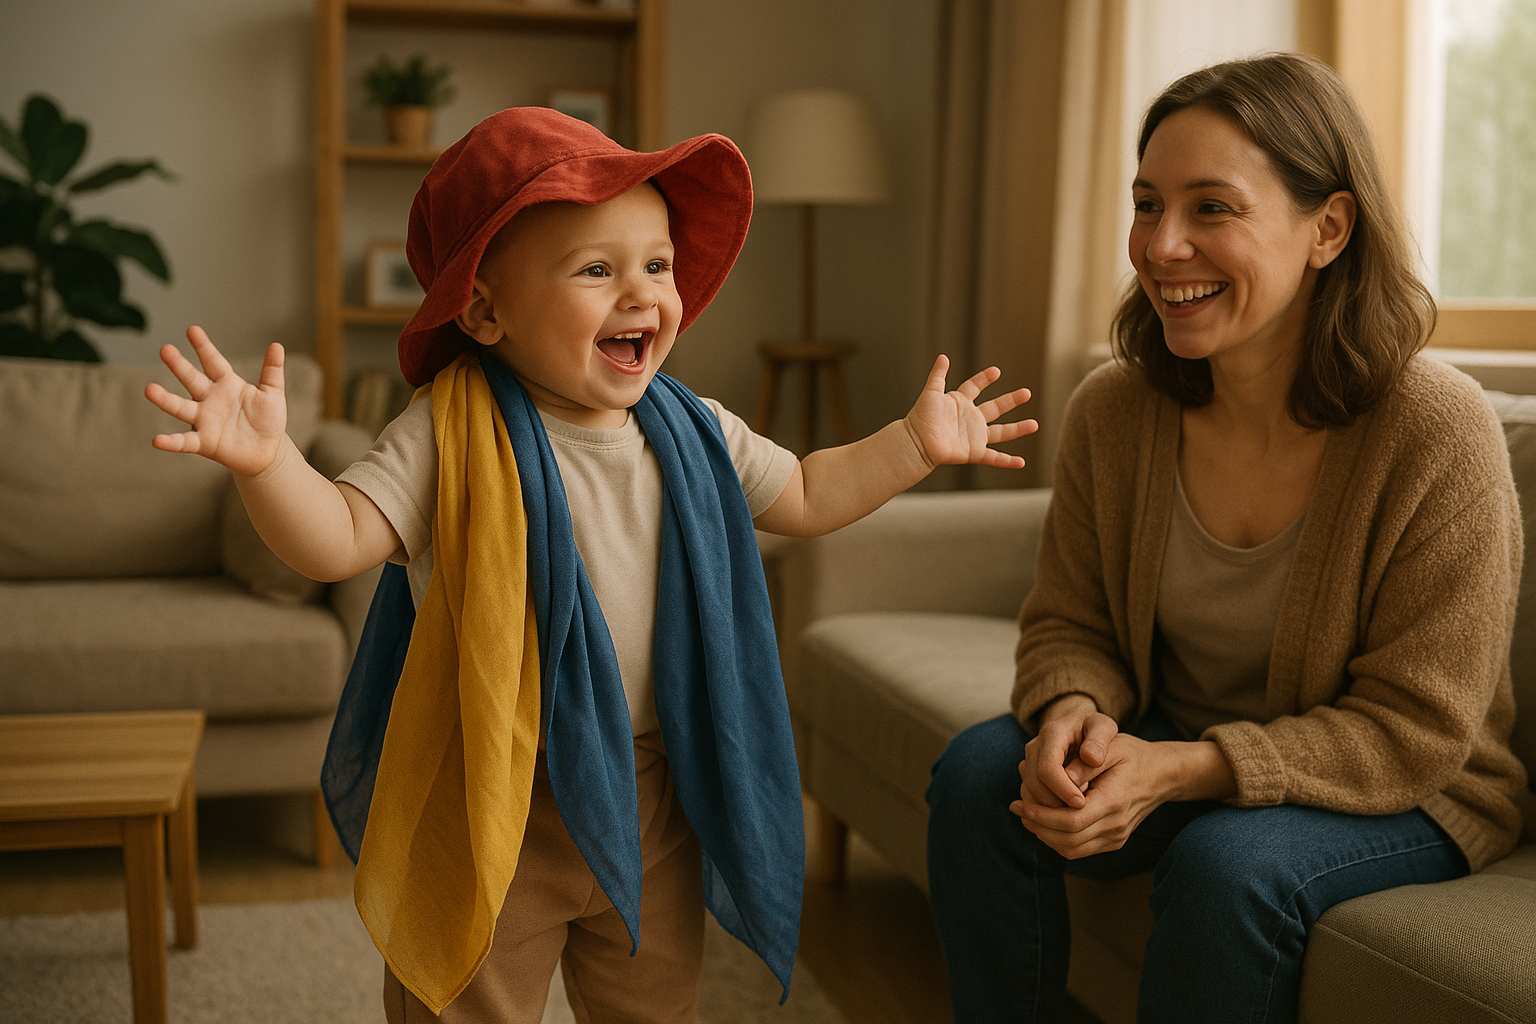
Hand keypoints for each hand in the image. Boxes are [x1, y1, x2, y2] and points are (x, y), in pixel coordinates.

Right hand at [145, 327, 287, 476]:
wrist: (267, 451)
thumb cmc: (267, 420)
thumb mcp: (272, 393)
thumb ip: (272, 370)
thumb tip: (277, 345)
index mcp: (227, 384)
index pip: (213, 361)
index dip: (203, 347)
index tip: (192, 330)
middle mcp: (210, 399)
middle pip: (192, 379)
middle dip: (179, 365)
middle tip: (165, 349)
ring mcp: (204, 420)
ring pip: (181, 407)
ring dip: (165, 400)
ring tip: (149, 390)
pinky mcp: (204, 442)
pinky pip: (184, 441)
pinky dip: (171, 442)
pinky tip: (157, 440)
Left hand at [903, 354, 1036, 469]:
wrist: (916, 442)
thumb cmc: (920, 418)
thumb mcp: (930, 393)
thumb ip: (938, 375)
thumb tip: (943, 357)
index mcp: (959, 403)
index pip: (974, 387)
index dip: (984, 379)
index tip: (996, 372)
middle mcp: (970, 419)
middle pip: (995, 408)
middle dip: (1011, 401)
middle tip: (1027, 393)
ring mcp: (974, 436)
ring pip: (1001, 432)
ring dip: (1018, 429)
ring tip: (1034, 424)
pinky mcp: (974, 452)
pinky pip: (994, 457)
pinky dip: (1007, 461)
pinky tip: (1021, 463)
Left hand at [1012, 733, 1171, 858]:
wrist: (1162, 774)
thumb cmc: (1132, 754)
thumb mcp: (1109, 747)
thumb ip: (1084, 764)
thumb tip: (1060, 780)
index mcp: (1114, 802)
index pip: (1071, 821)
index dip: (1041, 815)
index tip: (1021, 802)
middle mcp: (1116, 826)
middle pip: (1067, 841)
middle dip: (1038, 826)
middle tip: (1017, 807)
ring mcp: (1116, 837)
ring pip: (1071, 850)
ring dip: (1044, 835)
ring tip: (1026, 814)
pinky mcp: (1113, 841)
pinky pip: (1079, 849)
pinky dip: (1057, 838)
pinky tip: (1043, 820)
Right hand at [1014, 694, 1118, 812]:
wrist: (1076, 725)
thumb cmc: (1093, 728)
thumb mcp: (1103, 727)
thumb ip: (1099, 739)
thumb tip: (1091, 758)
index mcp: (1053, 733)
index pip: (1047, 767)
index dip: (1062, 789)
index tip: (1082, 803)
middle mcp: (1035, 746)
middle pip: (1034, 782)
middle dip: (1055, 802)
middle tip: (1079, 813)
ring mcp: (1028, 759)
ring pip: (1029, 790)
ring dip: (1049, 807)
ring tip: (1074, 812)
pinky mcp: (1028, 772)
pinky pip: (1029, 794)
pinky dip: (1044, 807)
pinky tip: (1065, 811)